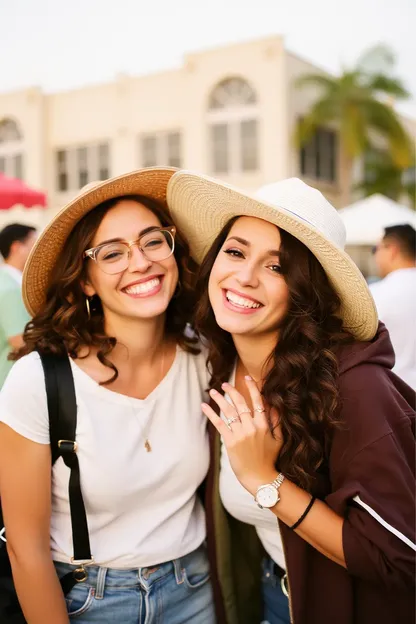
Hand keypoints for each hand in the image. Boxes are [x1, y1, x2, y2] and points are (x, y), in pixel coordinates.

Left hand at [202, 376, 282, 495]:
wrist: (260, 478)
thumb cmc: (270, 459)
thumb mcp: (279, 439)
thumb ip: (277, 421)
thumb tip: (274, 405)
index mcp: (264, 424)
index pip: (258, 401)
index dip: (252, 387)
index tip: (247, 377)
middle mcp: (252, 427)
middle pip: (241, 403)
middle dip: (232, 391)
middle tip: (225, 383)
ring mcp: (240, 434)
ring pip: (229, 411)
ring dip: (220, 399)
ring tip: (213, 391)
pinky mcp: (230, 442)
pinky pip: (219, 424)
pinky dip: (211, 414)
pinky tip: (204, 406)